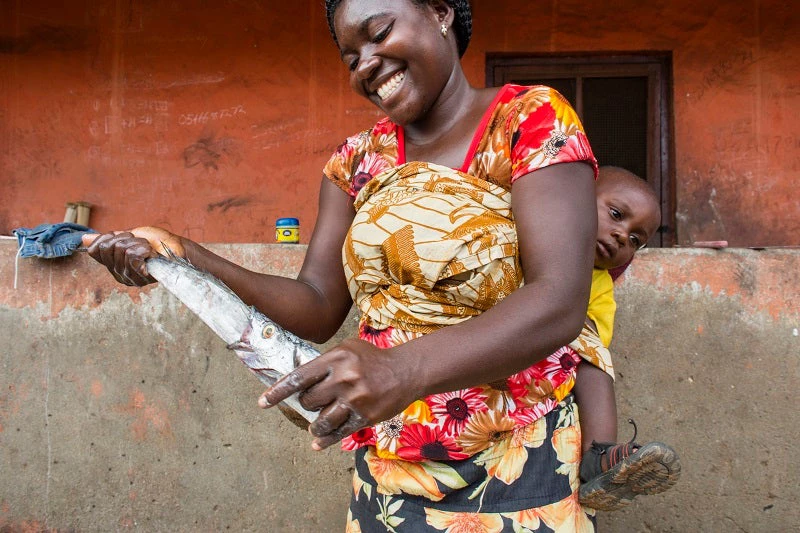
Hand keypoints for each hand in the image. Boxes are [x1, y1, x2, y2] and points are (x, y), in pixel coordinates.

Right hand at [82, 226, 184, 285]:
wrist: (176, 247)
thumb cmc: (156, 241)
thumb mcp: (127, 236)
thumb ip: (107, 239)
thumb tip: (83, 238)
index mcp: (113, 265)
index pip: (95, 250)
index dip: (109, 238)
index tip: (125, 237)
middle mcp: (119, 274)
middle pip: (108, 248)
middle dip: (125, 239)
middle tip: (140, 242)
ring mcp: (130, 277)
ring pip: (122, 250)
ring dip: (137, 243)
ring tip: (148, 248)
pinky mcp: (142, 277)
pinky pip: (132, 257)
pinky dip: (143, 249)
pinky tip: (151, 253)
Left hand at [259, 338, 420, 449]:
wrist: (406, 371)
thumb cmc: (373, 359)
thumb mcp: (348, 349)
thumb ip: (325, 362)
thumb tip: (299, 379)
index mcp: (336, 359)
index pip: (299, 377)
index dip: (278, 391)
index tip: (262, 402)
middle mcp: (343, 378)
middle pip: (308, 401)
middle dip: (307, 404)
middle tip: (314, 402)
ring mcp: (355, 399)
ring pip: (321, 421)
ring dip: (315, 426)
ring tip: (316, 426)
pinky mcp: (365, 416)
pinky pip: (338, 433)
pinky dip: (325, 440)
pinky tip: (317, 443)